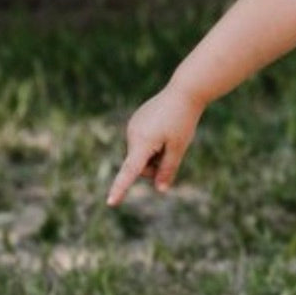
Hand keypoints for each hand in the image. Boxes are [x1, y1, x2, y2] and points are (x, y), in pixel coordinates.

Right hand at [106, 85, 204, 205]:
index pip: (129, 171)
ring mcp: (133, 125)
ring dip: (154, 153)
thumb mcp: (178, 147)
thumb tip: (160, 189)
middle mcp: (132, 133)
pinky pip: (143, 140)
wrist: (184, 91)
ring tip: (171, 134)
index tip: (110, 203)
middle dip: (154, 165)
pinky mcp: (137, 120)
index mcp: (142, 142)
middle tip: (172, 151)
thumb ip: (168, 169)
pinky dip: (153, 142)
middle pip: (140, 164)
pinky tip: (166, 126)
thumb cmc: (183, 120)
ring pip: (141, 153)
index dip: (121, 188)